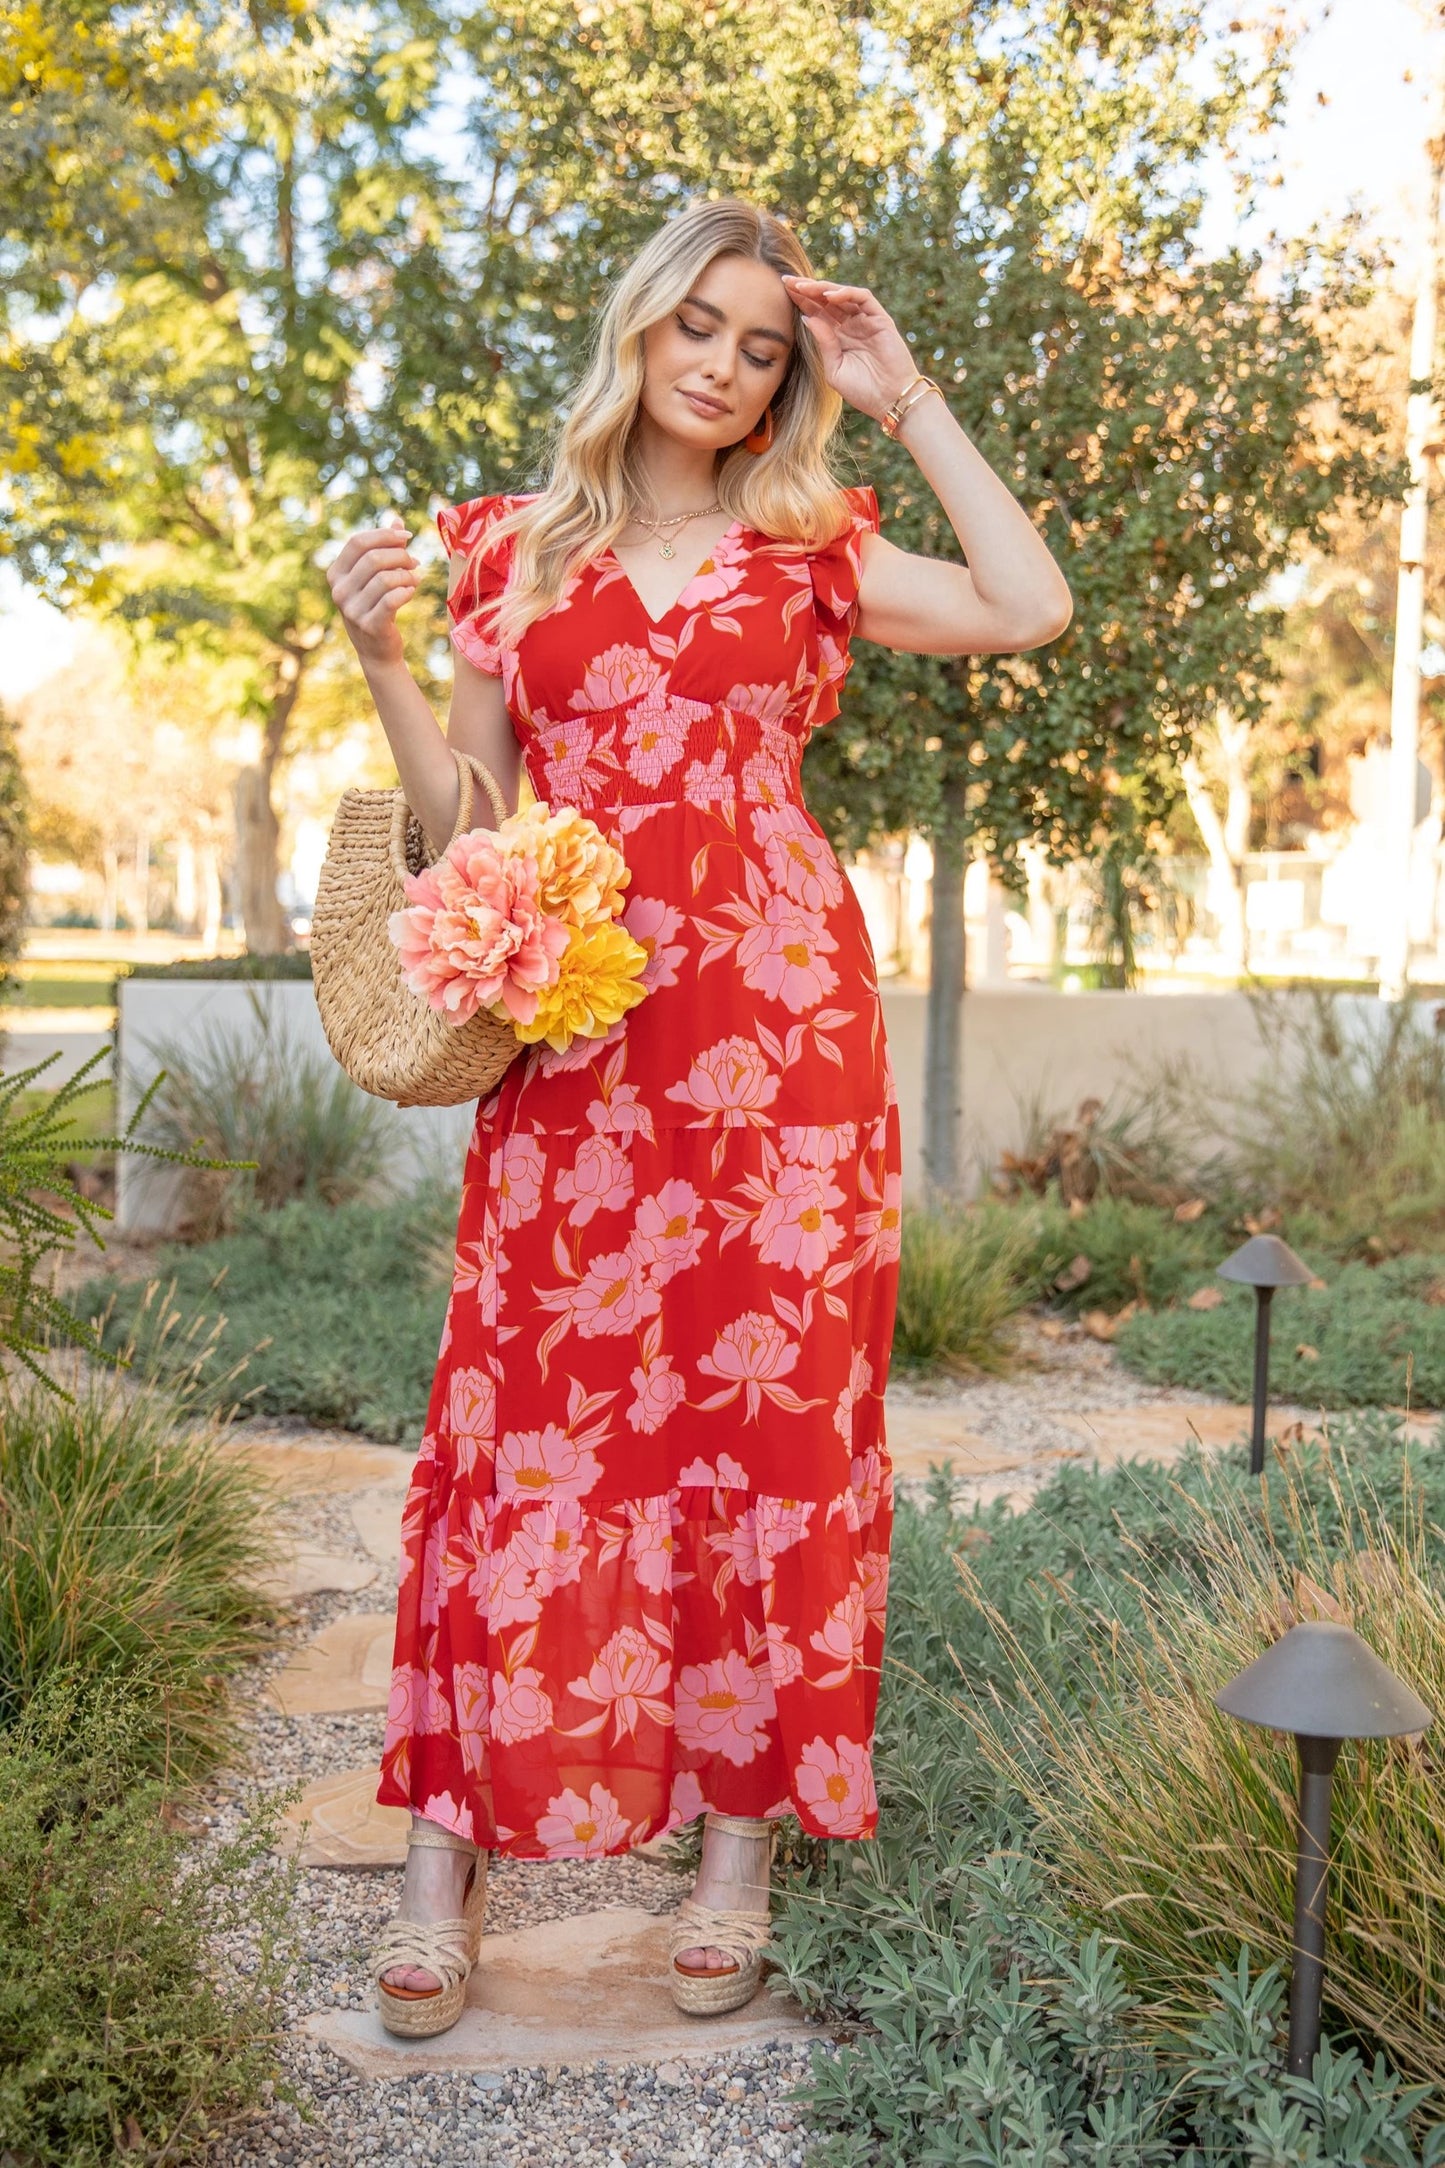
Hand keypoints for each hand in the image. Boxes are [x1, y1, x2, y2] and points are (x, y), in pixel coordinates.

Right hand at [326, 510, 420, 667]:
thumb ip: (385, 549)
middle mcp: (339, 591)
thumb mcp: (376, 577)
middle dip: (400, 556)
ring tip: (415, 579)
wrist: (378, 651)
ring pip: (385, 578)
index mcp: (336, 573)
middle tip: (415, 563)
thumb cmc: (378, 608)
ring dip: (407, 575)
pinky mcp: (369, 625)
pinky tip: (411, 592)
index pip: (358, 542)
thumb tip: (397, 520)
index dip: (385, 535)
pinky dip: (406, 591)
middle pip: (373, 558)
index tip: (407, 537)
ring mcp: (352, 609)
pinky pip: (392, 599)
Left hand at [780, 275, 920, 423]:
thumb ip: (823, 343)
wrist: (889, 401)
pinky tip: (828, 296)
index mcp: (837, 337)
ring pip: (842, 295)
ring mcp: (865, 320)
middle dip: (806, 289)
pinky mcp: (880, 319)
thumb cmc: (862, 391)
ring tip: (803, 287)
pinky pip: (862, 298)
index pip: (816, 312)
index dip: (800, 300)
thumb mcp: (834, 369)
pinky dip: (846, 293)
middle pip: (826, 300)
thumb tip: (807, 318)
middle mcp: (850, 325)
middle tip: (786, 280)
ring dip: (822, 288)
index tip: (782, 290)